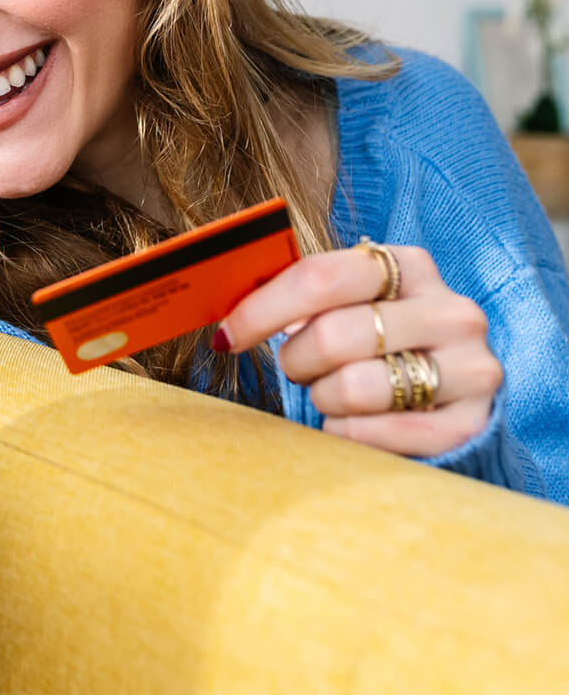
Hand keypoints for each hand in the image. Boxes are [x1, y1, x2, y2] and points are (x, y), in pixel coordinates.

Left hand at [212, 244, 502, 456]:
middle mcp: (448, 310)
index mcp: (407, 266)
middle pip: (333, 335)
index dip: (262, 309)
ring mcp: (471, 366)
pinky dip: (348, 432)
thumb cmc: (379, 340)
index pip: (321, 277)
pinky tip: (349, 423)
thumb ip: (301, 296)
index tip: (226, 337)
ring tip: (332, 392)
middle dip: (295, 361)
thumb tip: (225, 307)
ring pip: (355, 387)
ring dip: (323, 397)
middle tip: (297, 369)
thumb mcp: (351, 304)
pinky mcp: (473, 422)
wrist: (455, 391)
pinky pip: (381, 433)